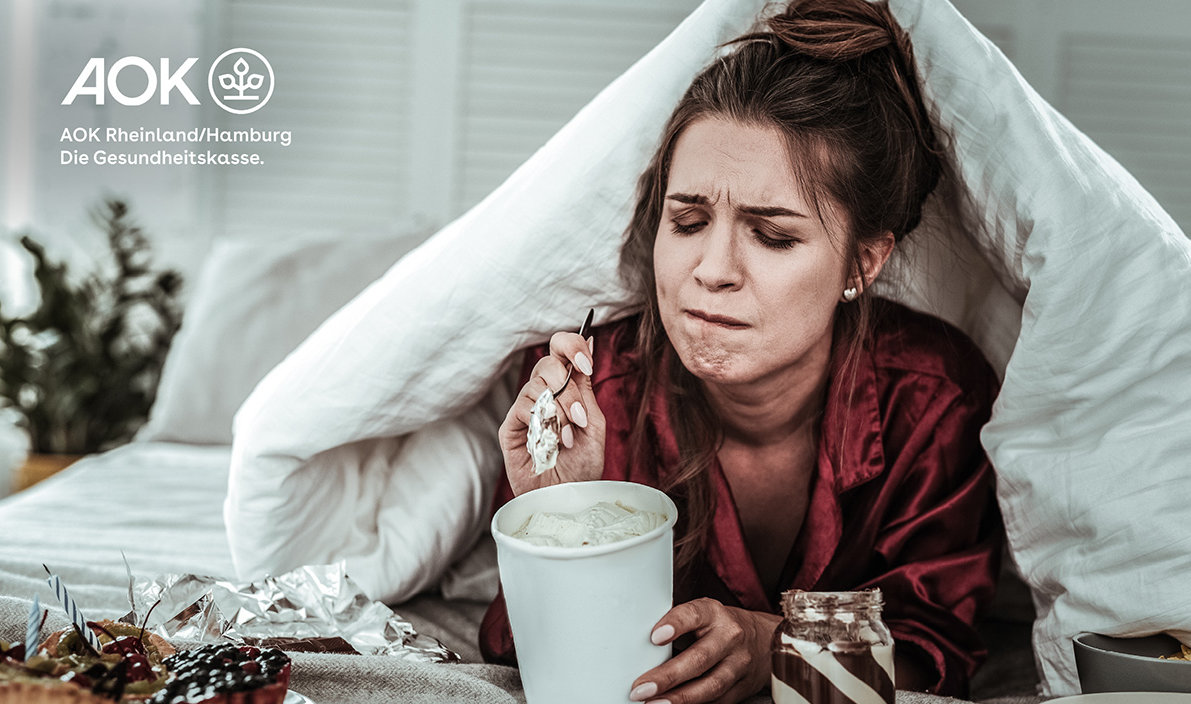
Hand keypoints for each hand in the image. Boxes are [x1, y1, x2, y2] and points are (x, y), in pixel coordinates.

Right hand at [498, 331, 605, 495]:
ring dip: (560, 413)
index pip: (560, 350)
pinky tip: (551, 444)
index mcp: (564, 389)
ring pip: (537, 387)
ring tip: (568, 439)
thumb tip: (588, 341)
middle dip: (568, 389)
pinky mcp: (510, 427)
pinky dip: (543, 425)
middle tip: (579, 416)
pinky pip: (524, 408)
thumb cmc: (582, 468)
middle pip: (546, 363)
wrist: (567, 500)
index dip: (571, 347)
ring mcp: (524, 410)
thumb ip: (586, 387)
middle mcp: (543, 395)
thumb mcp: (594, 424)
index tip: (587, 364)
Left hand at [629, 598, 780, 703]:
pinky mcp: (742, 688)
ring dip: (679, 698)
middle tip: (641, 687)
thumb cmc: (721, 626)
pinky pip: (717, 701)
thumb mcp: (703, 614)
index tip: (655, 636)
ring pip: (710, 685)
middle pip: (699, 658)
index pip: (694, 615)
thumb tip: (638, 642)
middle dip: (668, 676)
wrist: (766, 641)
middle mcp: (730, 637)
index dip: (675, 624)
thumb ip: (678, 625)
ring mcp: (739, 664)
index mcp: (714, 613)